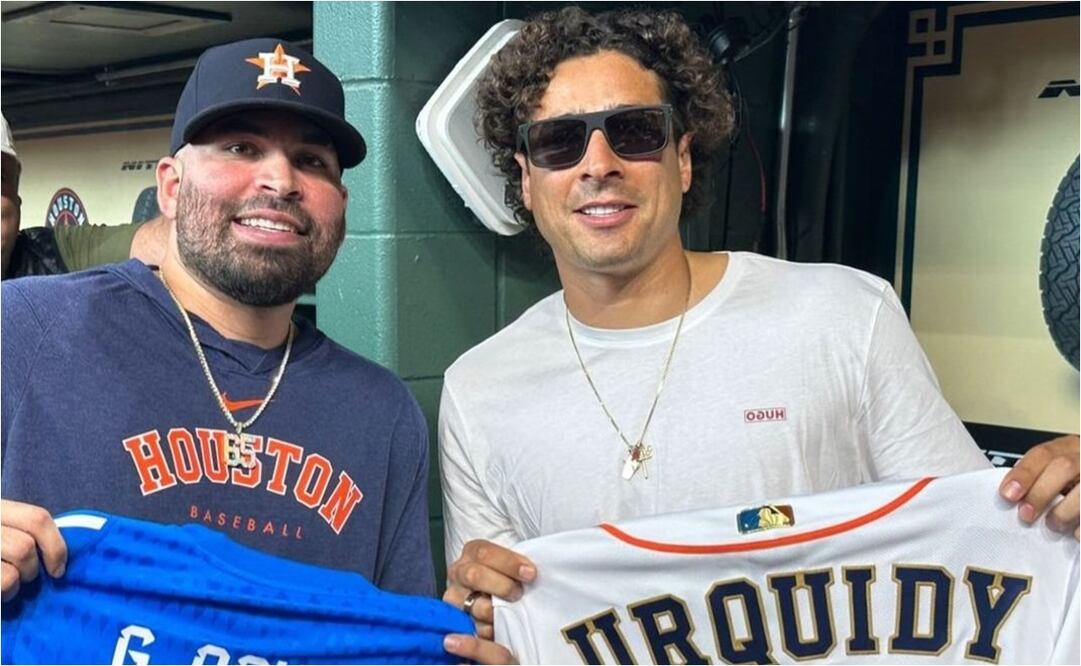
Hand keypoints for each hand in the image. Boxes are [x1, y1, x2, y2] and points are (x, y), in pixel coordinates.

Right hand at [1, 500, 66, 600]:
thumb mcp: (2, 527)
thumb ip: (20, 531)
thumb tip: (57, 557)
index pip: (36, 518)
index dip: (55, 545)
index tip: (58, 569)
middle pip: (25, 548)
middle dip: (32, 569)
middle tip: (25, 577)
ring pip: (11, 573)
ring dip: (15, 586)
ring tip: (7, 587)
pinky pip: (1, 583)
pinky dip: (3, 595)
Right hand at [442, 539, 534, 663]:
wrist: (492, 595)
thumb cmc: (506, 576)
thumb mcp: (510, 563)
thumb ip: (518, 564)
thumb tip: (532, 571)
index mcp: (472, 552)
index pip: (484, 553)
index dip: (509, 563)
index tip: (530, 573)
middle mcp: (458, 572)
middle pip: (474, 576)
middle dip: (502, 586)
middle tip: (519, 593)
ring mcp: (455, 597)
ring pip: (475, 605)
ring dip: (498, 611)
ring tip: (512, 612)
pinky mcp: (458, 621)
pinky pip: (475, 628)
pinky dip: (491, 629)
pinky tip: (501, 626)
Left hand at [999, 435, 1079, 539]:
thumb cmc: (1076, 483)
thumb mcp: (1057, 473)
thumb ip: (1039, 478)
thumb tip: (1011, 494)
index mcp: (1071, 447)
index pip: (1044, 453)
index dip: (1024, 473)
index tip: (1008, 494)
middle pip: (1064, 467)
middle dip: (1040, 493)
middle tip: (1026, 515)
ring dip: (1063, 512)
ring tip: (1054, 524)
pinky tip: (1076, 533)